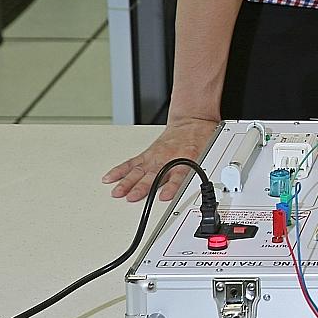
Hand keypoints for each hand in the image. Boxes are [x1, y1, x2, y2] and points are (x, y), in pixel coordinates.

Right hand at [103, 116, 219, 202]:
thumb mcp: (207, 154)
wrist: (193, 121)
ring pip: (139, 170)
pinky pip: (132, 162)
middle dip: (142, 186)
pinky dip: (120, 170)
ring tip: (118, 192)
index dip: (172, 186)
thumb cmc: (200, 138)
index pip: (179, 175)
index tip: (164, 196)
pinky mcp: (148, 154)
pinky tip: (110, 177)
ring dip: (127, 182)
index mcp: (186, 159)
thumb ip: (202, 171)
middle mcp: (168, 159)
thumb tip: (206, 187)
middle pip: (153, 175)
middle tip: (132, 197)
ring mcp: (156, 156)